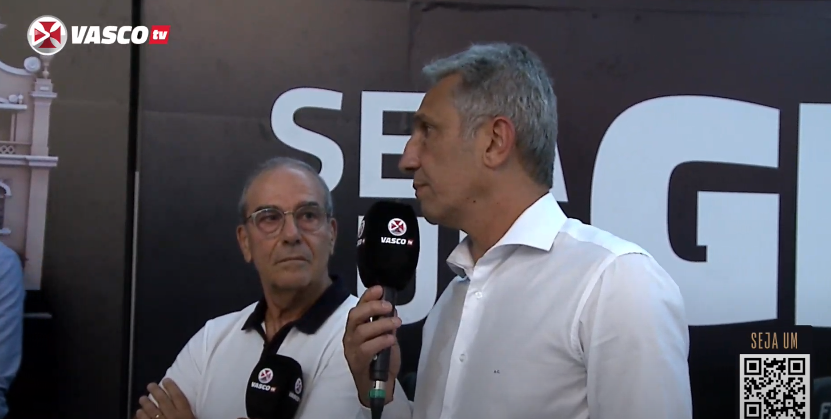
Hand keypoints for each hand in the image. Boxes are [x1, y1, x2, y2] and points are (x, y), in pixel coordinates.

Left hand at [136, 378, 193, 418]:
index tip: (166, 380)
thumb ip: (190, 413)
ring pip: (153, 411)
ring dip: (146, 403)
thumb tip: (187, 404)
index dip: (171, 387)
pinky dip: (142, 416)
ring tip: (142, 398)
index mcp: (185, 413)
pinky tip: (139, 412)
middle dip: (156, 391)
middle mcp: (173, 416)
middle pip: (163, 401)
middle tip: (150, 385)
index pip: (178, 397)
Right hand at [343, 286, 402, 406]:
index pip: (359, 307)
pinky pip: (366, 348)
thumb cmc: (380, 360)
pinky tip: (391, 339)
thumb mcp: (386, 339)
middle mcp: (350, 336)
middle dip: (372, 307)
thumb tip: (392, 310)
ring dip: (381, 324)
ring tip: (396, 323)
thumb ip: (387, 326)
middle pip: (355, 316)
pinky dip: (380, 341)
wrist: (377, 386)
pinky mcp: (356, 362)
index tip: (380, 289)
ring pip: (362, 331)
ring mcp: (351, 349)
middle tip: (388, 306)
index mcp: (356, 327)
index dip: (368, 296)